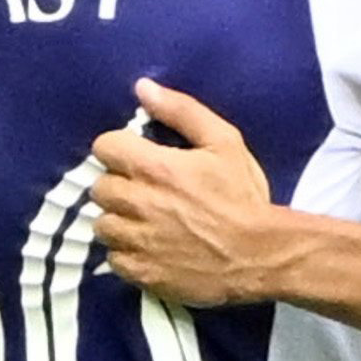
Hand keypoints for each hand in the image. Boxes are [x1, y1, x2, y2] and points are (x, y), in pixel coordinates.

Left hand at [89, 79, 275, 306]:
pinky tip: (151, 247)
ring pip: (103, 224)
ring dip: (120, 220)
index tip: (137, 156)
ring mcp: (136, 242)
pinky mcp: (140, 273)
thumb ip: (181, 111)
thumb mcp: (224, 142)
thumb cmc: (244, 196)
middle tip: (146, 190)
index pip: (104, 147)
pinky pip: (113, 258)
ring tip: (146, 221)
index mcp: (154, 168)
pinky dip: (127, 252)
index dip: (120, 149)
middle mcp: (137, 204)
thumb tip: (143, 88)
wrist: (260, 256)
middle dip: (120, 184)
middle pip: (99, 187)